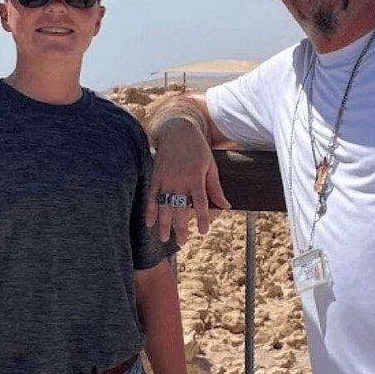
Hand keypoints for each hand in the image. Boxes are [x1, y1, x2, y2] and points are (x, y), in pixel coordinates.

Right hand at [144, 116, 230, 245]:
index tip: (203, 231)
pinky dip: (149, 210)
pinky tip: (149, 223)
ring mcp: (165, 179)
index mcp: (196, 178)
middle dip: (181, 228)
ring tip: (164, 239)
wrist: (177, 130)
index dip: (202, 219)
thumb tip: (225, 207)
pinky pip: (151, 197)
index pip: (200, 204)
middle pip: (180, 209)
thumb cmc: (197, 149)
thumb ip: (215, 188)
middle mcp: (180, 181)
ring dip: (164, 224)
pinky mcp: (155, 177)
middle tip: (183, 242)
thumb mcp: (210, 166)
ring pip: (164, 206)